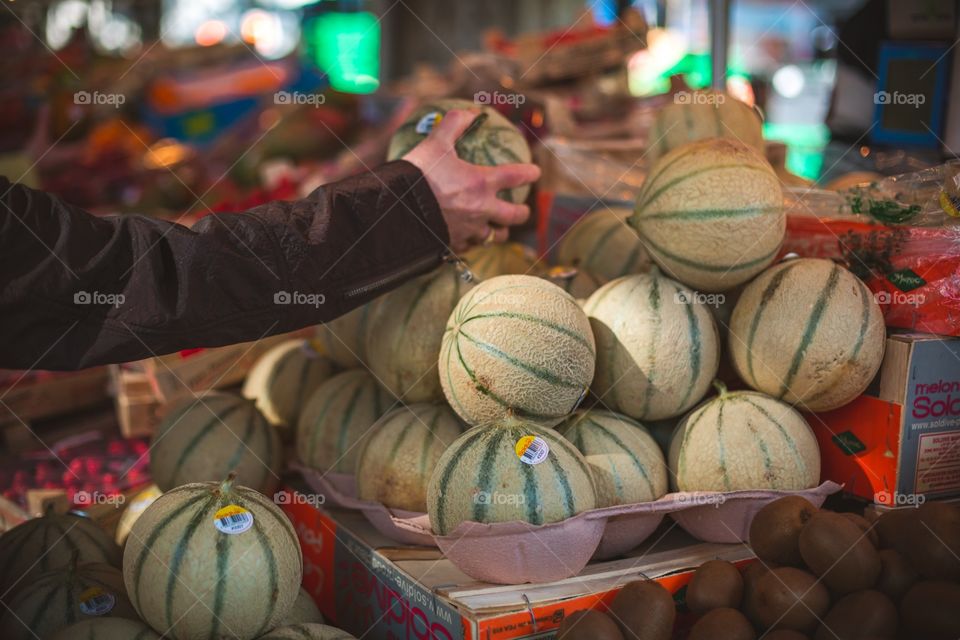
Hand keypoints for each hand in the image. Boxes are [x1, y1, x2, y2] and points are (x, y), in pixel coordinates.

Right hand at [403, 109, 540, 252]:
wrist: (397, 210)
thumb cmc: (418, 175)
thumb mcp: (435, 143)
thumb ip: (454, 124)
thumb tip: (471, 111)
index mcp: (481, 183)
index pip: (516, 176)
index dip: (529, 173)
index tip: (535, 172)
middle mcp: (481, 209)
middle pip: (513, 216)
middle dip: (522, 213)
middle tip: (522, 210)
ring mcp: (469, 231)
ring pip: (494, 237)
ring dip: (499, 232)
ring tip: (497, 229)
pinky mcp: (454, 245)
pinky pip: (470, 246)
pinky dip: (473, 242)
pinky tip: (468, 239)